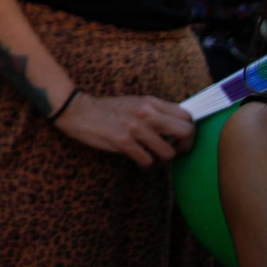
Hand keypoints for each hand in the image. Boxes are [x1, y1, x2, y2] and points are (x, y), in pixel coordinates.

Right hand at [54, 92, 194, 167]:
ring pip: (168, 152)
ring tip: (152, 157)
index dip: (189, 132)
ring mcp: (135, 127)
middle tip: (172, 152)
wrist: (77, 110)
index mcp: (150, 102)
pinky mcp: (122, 141)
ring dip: (162, 159)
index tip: (180, 140)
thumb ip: (155, 112)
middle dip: (183, 147)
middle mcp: (146, 113)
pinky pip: (147, 160)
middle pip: (185, 132)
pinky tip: (137, 159)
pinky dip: (144, 164)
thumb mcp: (134, 103)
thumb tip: (176, 128)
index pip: (187, 117)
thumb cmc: (107, 109)